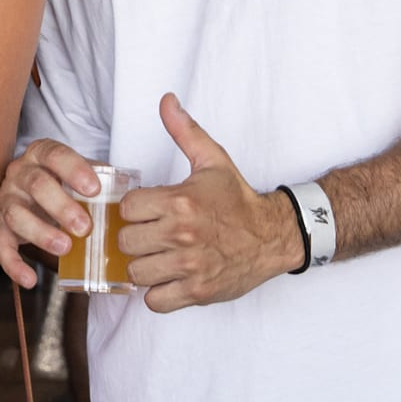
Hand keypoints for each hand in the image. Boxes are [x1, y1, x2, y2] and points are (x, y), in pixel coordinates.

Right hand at [0, 139, 104, 289]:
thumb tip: (131, 191)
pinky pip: (1, 247)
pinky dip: (14, 266)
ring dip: (42, 233)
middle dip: (61, 207)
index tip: (94, 189)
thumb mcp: (79, 172)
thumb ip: (101, 178)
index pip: (55, 155)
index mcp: (41, 154)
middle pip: (37, 185)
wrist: (29, 189)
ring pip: (17, 215)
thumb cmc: (62, 181)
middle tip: (85, 227)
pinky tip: (30, 279)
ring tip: (66, 248)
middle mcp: (19, 173)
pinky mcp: (0, 227)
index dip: (74, 171)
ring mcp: (7, 200)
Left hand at [119, 93, 302, 312]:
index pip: (127, 208)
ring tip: (158, 256)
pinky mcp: (198, 292)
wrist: (274, 235)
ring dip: (144, 266)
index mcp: (180, 201)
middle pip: (126, 242)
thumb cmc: (237, 199)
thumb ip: (184, 131)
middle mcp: (182, 235)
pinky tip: (168, 277)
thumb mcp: (212, 160)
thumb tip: (166, 100)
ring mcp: (189, 267)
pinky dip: (158, 293)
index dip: (133, 210)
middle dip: (134, 238)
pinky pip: (156, 301)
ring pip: (137, 273)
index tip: (146, 211)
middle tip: (151, 234)